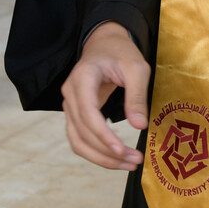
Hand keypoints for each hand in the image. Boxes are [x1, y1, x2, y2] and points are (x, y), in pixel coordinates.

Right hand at [60, 21, 148, 169]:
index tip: (122, 150)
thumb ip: (136, 96)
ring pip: (77, 141)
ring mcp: (69, 105)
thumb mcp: (136, 68)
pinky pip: (80, 138)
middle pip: (81, 132)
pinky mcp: (75, 114)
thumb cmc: (121, 52)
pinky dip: (96, 152)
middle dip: (107, 152)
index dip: (102, 135)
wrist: (105, 44)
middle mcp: (70, 93)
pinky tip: (115, 157)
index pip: (87, 113)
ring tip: (128, 164)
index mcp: (83, 78)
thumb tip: (139, 126)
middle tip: (135, 161)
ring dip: (101, 157)